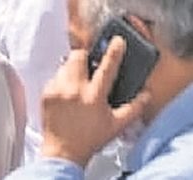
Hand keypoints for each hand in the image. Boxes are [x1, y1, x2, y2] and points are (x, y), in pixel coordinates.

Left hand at [39, 38, 150, 168]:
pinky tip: (67, 93)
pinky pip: (54, 77)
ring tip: (78, 83)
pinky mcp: (46, 93)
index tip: (117, 40)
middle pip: (78, 57)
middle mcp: (75, 90)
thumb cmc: (90, 139)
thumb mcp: (116, 126)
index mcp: (94, 97)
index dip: (114, 52)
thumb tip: (146, 94)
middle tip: (90, 65)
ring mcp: (58, 90)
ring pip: (65, 65)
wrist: (63, 152)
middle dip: (85, 56)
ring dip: (73, 69)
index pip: (107, 67)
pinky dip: (61, 81)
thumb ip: (133, 108)